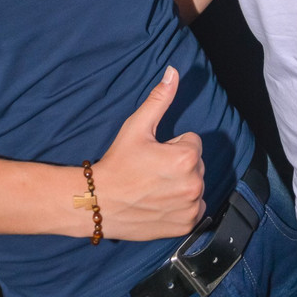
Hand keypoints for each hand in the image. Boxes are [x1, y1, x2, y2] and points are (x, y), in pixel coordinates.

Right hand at [94, 66, 204, 239]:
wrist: (99, 203)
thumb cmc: (118, 163)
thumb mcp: (137, 126)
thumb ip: (160, 98)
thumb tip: (173, 71)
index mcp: (186, 157)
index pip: (192, 141)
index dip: (171, 145)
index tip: (153, 155)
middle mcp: (194, 184)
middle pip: (196, 164)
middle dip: (178, 164)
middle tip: (151, 171)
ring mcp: (191, 207)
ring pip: (195, 185)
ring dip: (181, 185)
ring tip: (154, 187)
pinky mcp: (186, 225)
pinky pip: (195, 209)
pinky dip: (182, 206)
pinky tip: (160, 203)